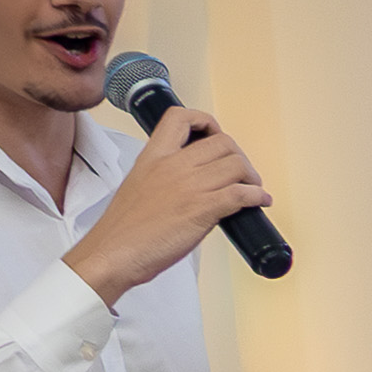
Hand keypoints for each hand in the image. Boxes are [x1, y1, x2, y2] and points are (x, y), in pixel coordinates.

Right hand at [65, 103, 268, 302]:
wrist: (113, 254)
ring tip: (252, 189)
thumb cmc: (124, 229)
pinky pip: (242, 193)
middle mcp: (173, 165)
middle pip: (222, 142)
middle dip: (238, 156)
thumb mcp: (139, 185)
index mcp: (153, 156)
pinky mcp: (203, 209)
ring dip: (252, 177)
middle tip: (240, 173)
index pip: (180, 117)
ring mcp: (189, 186)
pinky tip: (258, 202)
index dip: (205, 121)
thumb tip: (194, 181)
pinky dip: (257, 196)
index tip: (213, 136)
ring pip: (237, 164)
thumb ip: (164, 175)